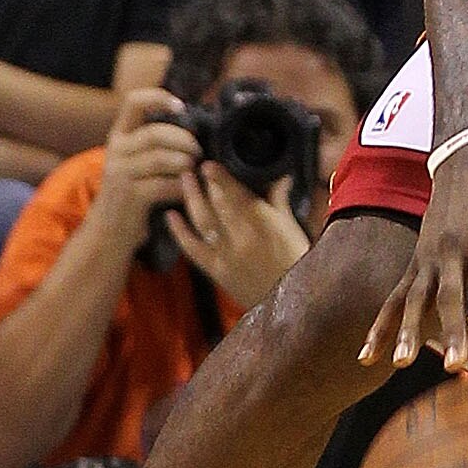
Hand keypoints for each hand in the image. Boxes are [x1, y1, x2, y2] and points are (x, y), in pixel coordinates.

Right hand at [91, 88, 200, 252]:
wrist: (109, 231)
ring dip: (185, 163)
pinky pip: (163, 185)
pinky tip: (188, 192)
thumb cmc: (133, 192)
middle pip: (155, 133)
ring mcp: (119, 174)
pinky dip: (181, 187)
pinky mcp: (128, 196)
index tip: (181, 107)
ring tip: (195, 170)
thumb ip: (154, 143)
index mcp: (118, 136)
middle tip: (199, 152)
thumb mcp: (136, 161)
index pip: (133, 102)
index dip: (158, 98)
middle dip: (184, 140)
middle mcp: (115, 151)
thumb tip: (195, 124)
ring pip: (160, 158)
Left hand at [167, 165, 309, 311]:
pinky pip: (192, 248)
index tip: (208, 164)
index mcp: (263, 222)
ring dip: (191, 197)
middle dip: (205, 183)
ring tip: (184, 180)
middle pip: (217, 202)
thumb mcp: (293, 228)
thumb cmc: (297, 263)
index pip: (236, 193)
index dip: (220, 177)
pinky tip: (170, 216)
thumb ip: (280, 201)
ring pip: (202, 219)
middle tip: (193, 165)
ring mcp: (226, 253)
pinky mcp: (216, 270)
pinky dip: (179, 231)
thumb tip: (282, 177)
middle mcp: (241, 235)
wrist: (291, 303)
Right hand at [363, 136, 467, 374]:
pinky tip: (367, 358)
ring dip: (406, 330)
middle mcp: (452, 248)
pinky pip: (393, 298)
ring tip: (399, 363)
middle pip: (448, 295)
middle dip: (450, 331)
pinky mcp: (414, 263)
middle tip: (454, 365)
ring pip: (413, 298)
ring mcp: (428, 256)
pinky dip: (381, 326)